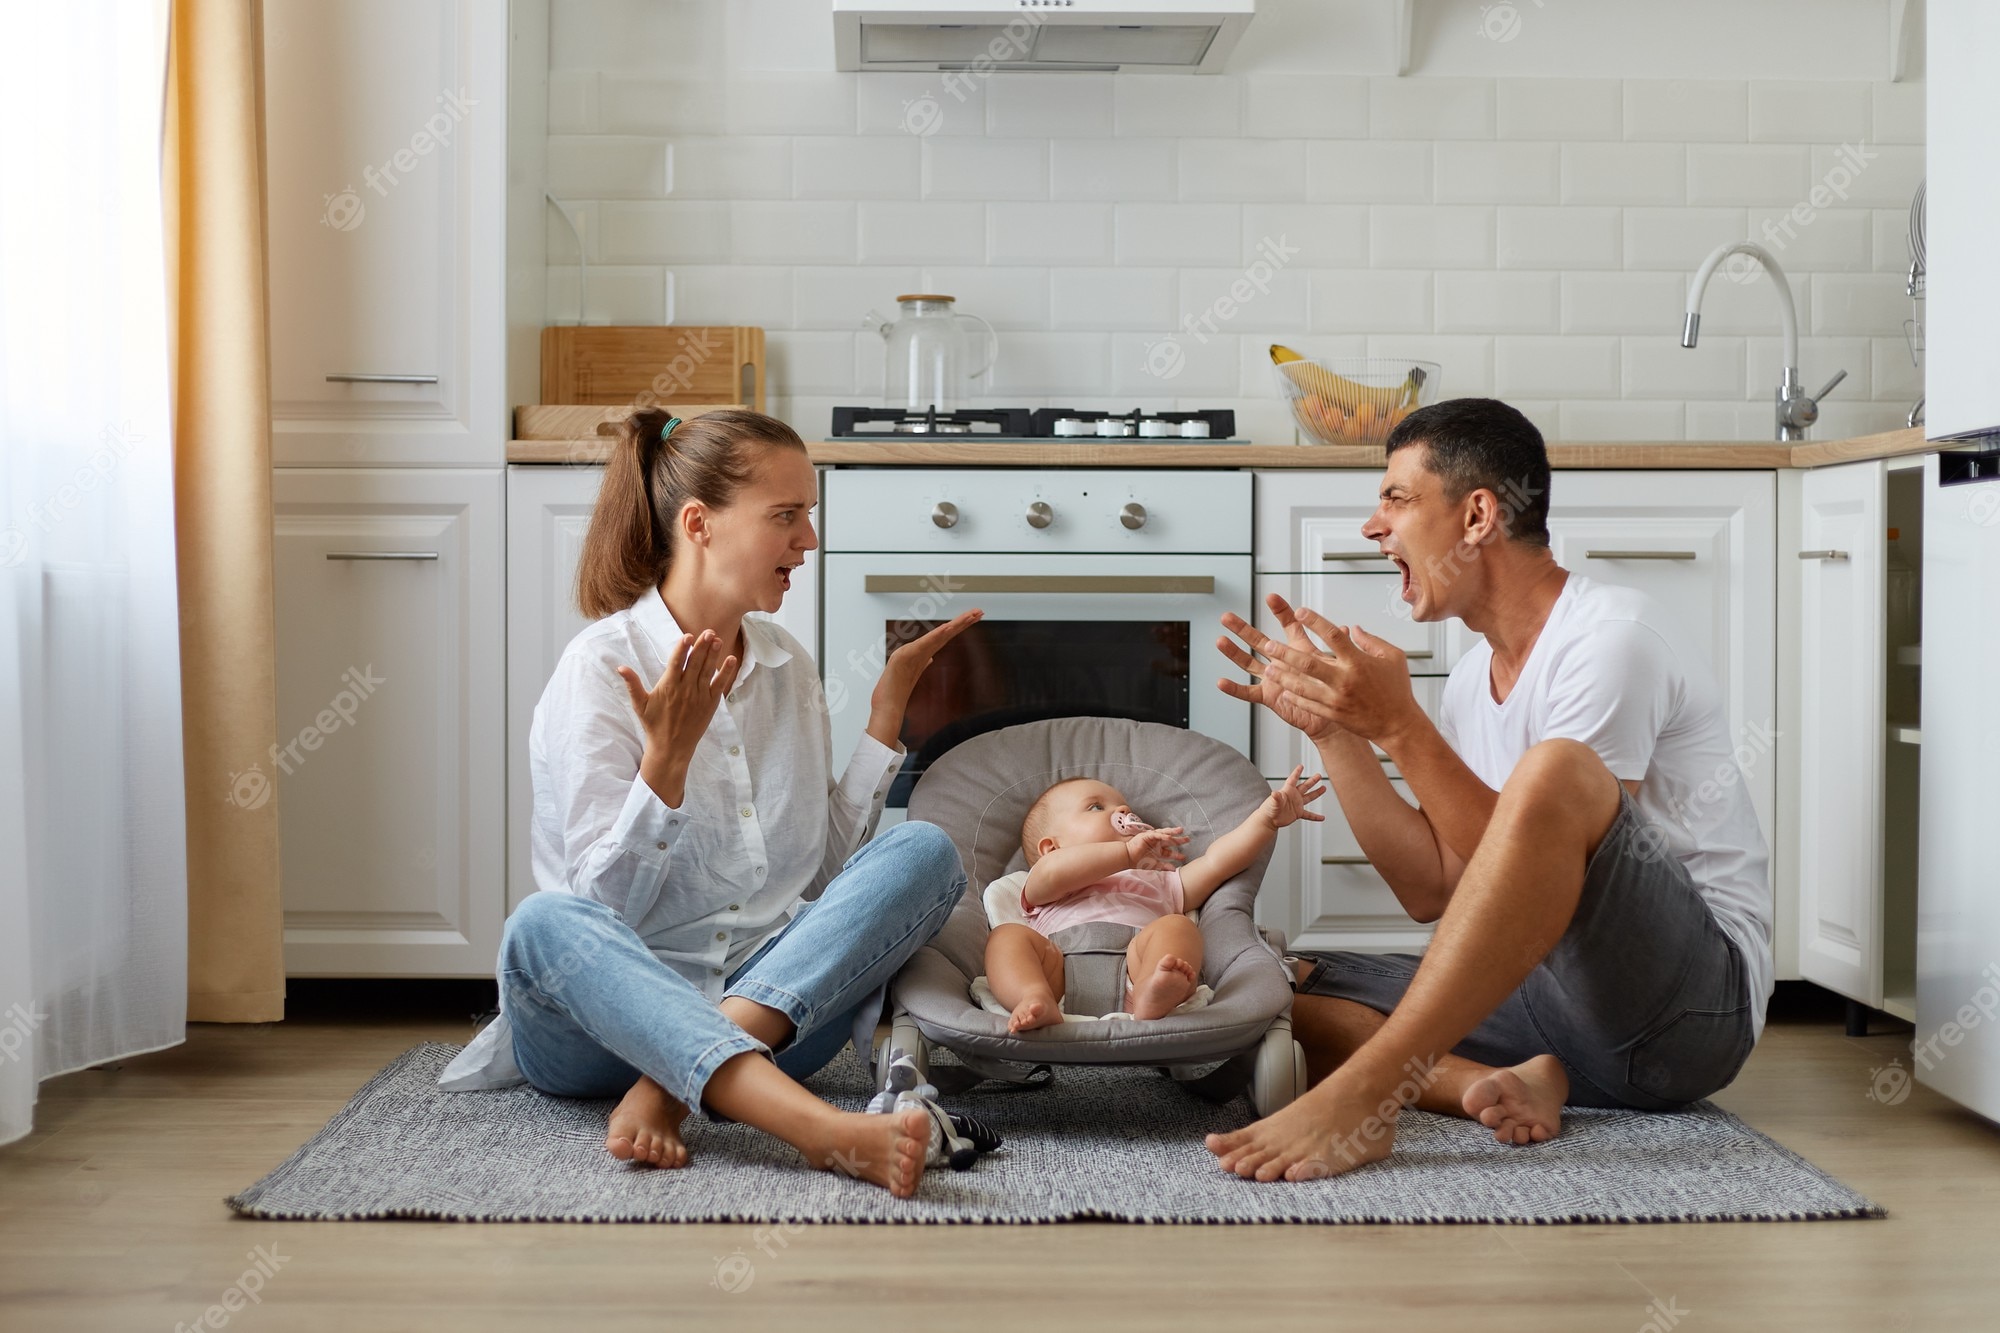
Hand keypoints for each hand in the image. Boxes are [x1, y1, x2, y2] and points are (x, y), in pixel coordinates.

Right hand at [616, 630, 739, 805]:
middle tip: (708, 631)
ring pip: (707, 671)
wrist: (671, 748)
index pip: (676, 663)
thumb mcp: (640, 704)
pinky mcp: (710, 704)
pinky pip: (720, 685)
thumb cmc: (654, 725)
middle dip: (702, 646)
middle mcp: (685, 690)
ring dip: (713, 654)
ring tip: (717, 639)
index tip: (688, 636)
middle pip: (695, 663)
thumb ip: (632, 684)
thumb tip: (620, 667)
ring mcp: (699, 696)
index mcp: (668, 687)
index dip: (682, 648)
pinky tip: (731, 660)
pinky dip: (726, 673)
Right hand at [866, 608, 983, 746]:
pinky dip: (936, 635)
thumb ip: (922, 663)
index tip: (975, 617)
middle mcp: (922, 648)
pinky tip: (946, 628)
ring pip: (939, 635)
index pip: (947, 636)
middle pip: (947, 632)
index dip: (961, 626)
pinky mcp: (907, 656)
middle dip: (963, 621)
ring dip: (955, 625)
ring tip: (969, 616)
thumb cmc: (896, 687)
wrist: (887, 702)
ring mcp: (914, 651)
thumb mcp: (913, 672)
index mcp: (926, 652)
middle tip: (980, 611)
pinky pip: (925, 644)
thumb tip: (930, 658)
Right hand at [1125, 826, 1188, 871]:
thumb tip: (1174, 869)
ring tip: (1180, 831)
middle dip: (1178, 840)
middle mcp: (1156, 843)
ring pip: (1164, 834)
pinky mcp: (1146, 835)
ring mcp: (1152, 838)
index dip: (1176, 854)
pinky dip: (1163, 835)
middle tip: (1187, 839)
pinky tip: (1169, 836)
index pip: (1169, 851)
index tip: (1184, 857)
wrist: (1127, 858)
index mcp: (1157, 850)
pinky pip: (1157, 834)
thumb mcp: (1154, 865)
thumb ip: (1164, 866)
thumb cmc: (1138, 862)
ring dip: (1172, 832)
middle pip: (1169, 840)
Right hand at [1216, 594, 1345, 742]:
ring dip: (1234, 652)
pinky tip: (1221, 682)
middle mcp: (1282, 661)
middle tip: (1227, 617)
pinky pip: (1248, 692)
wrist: (1330, 718)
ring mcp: (1272, 678)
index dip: (1280, 611)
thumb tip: (1346, 629)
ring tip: (1220, 640)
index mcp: (1299, 650)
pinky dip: (1235, 688)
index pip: (1289, 625)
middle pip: (1258, 641)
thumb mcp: (1337, 666)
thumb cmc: (1334, 691)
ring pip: (1248, 662)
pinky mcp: (1269, 696)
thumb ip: (1338, 647)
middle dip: (1242, 628)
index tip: (1272, 598)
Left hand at [1221, 594, 1423, 748]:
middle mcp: (1345, 679)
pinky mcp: (1333, 714)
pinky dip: (1294, 697)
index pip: (1333, 635)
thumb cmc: (1397, 689)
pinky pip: (1308, 704)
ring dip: (1283, 676)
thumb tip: (1351, 628)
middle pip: (1309, 662)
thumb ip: (1371, 640)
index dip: (1315, 621)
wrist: (1398, 724)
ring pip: (1303, 686)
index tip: (1300, 611)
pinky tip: (1282, 691)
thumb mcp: (1393, 657)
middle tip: (1269, 644)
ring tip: (1268, 668)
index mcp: (1358, 661)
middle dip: (1286, 652)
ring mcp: (1337, 698)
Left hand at [1263, 765, 1328, 830]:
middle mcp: (1293, 796)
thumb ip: (1276, 797)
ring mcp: (1296, 804)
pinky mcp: (1297, 813)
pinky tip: (1322, 817)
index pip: (1293, 779)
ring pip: (1309, 797)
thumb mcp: (1273, 802)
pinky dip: (1315, 816)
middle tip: (1319, 775)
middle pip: (1304, 786)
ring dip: (1316, 793)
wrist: (1269, 820)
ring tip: (1323, 788)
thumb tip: (1274, 793)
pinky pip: (1308, 815)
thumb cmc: (1268, 810)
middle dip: (1312, 780)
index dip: (1297, 772)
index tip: (1301, 766)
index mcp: (1287, 791)